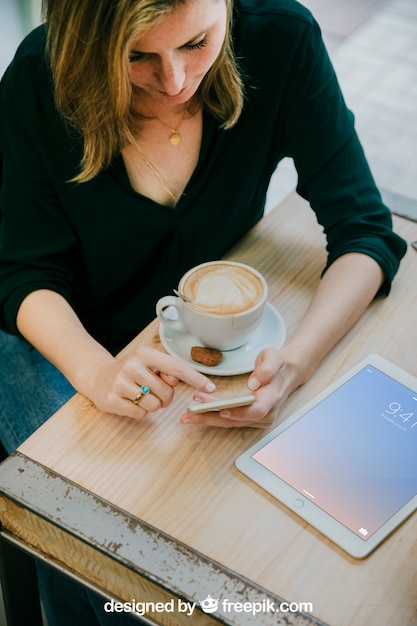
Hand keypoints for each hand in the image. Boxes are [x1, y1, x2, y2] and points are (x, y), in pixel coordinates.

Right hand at [84, 345, 215, 419]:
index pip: (177, 367)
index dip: (195, 378)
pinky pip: (140, 414)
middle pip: (167, 392)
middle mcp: (131, 366)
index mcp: (144, 354)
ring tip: (141, 396)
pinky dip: (140, 412)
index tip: (210, 387)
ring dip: (153, 405)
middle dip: (166, 397)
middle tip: (154, 391)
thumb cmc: (130, 370)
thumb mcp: (148, 363)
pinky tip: (130, 402)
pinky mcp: (111, 400)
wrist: (97, 376)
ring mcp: (120, 384)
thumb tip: (177, 380)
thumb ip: (166, 370)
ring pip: (154, 406)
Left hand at [180, 348, 300, 427]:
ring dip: (208, 419)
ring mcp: (259, 419)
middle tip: (190, 413)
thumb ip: (267, 368)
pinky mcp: (250, 420)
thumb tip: (255, 382)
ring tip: (187, 417)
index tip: (221, 409)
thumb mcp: (275, 358)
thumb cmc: (279, 365)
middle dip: (212, 417)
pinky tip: (197, 415)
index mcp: (273, 398)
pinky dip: (213, 418)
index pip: (256, 410)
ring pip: (231, 423)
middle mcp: (266, 414)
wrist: (287, 374)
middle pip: (237, 420)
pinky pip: (230, 421)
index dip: (239, 412)